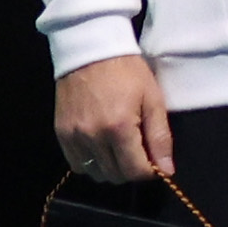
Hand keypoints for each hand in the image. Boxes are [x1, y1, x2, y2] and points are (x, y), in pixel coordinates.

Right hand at [51, 53, 178, 191]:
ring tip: (119, 148)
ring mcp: (73, 136)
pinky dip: (91, 162)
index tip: (154, 160)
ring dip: (111, 168)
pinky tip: (101, 147)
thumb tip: (166, 170)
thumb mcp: (153, 100)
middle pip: (115, 175)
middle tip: (138, 151)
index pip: (134, 171)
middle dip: (131, 169)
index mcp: (118, 128)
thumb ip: (160, 138)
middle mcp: (92, 136)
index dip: (149, 171)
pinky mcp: (61, 133)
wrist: (91, 51)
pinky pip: (76, 164)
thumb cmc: (128, 72)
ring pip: (95, 173)